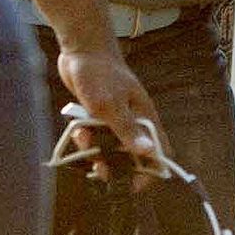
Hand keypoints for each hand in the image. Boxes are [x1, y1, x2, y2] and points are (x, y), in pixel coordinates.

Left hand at [55, 45, 163, 162]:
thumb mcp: (111, 106)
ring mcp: (116, 117)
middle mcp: (133, 120)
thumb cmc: (100, 74)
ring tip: (82, 138)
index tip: (133, 185)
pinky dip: (86, 136)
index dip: (151, 170)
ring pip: (109, 146)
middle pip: (131, 154)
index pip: (158, 151)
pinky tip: (76, 128)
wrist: (81, 49)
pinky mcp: (99, 114)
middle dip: (115, 165)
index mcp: (145, 117)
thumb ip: (128, 130)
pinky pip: (95, 135)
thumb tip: (150, 153)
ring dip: (95, 149)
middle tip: (99, 169)